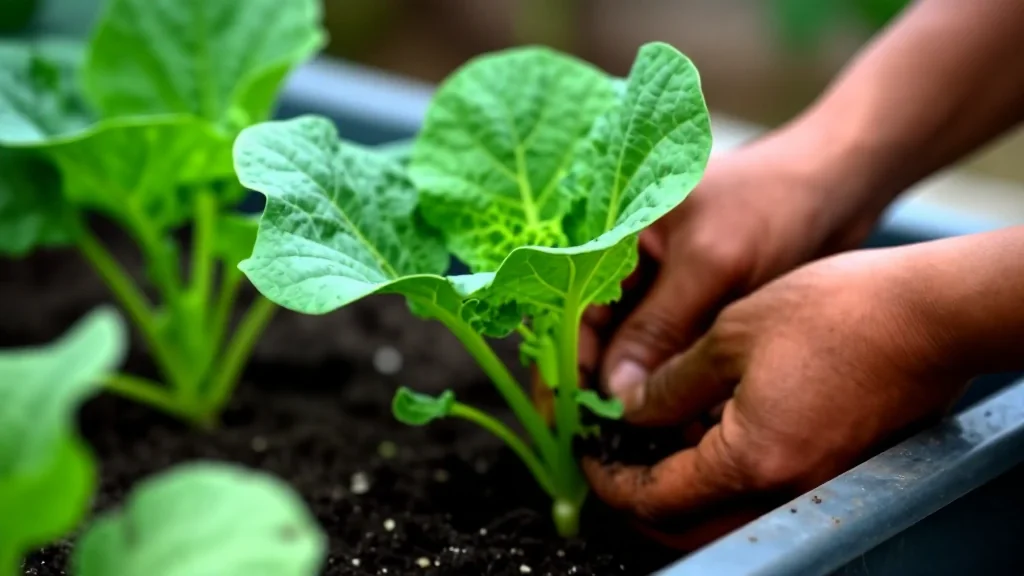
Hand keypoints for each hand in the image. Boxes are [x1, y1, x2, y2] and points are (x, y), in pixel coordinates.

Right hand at [532, 123, 888, 414]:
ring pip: (630, 346)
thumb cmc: (774, 202)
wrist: (840, 186)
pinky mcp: (690, 302)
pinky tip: (675, 416)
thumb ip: (660, 328)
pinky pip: (665, 348)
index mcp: (612, 225)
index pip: (568, 302)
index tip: (574, 415)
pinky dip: (668, 380)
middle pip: (593, 330)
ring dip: (635, 389)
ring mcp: (658, 281)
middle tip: (606, 438)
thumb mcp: (712, 265)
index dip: (565, 360)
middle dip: (599, 383)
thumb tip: (617, 395)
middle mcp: (625, 256)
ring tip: (642, 435)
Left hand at [582, 247, 968, 548]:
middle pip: (687, 521)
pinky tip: (700, 425)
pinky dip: (720, 469)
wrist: (928, 316)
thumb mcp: (731, 334)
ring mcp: (811, 486)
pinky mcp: (831, 470)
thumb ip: (672, 383)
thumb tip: (629, 410)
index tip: (586, 456)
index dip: (610, 482)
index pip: (656, 498)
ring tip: (646, 432)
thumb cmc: (836, 313)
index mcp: (750, 461)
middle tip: (610, 453)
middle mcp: (782, 490)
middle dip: (639, 494)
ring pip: (721, 509)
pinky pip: (758, 489)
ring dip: (679, 482)